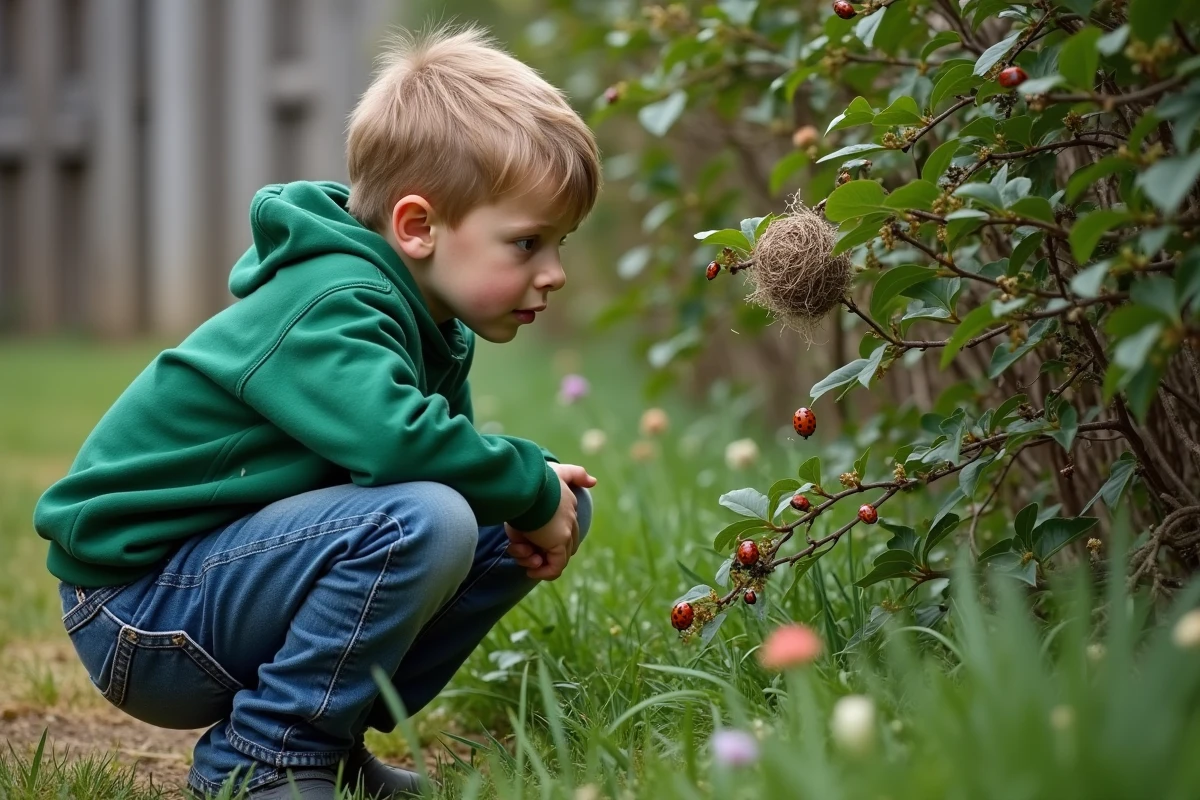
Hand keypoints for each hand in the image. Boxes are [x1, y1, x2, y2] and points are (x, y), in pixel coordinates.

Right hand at [505, 463, 595, 579]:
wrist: (527, 482)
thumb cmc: (534, 478)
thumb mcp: (555, 472)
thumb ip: (575, 474)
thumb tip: (595, 482)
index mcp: (567, 505)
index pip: (563, 528)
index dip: (543, 538)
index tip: (524, 540)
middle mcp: (569, 519)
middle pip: (559, 544)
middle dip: (540, 552)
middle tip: (523, 549)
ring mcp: (565, 531)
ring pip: (556, 556)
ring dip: (537, 562)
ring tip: (525, 556)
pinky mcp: (559, 541)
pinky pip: (556, 567)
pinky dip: (544, 572)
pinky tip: (530, 569)